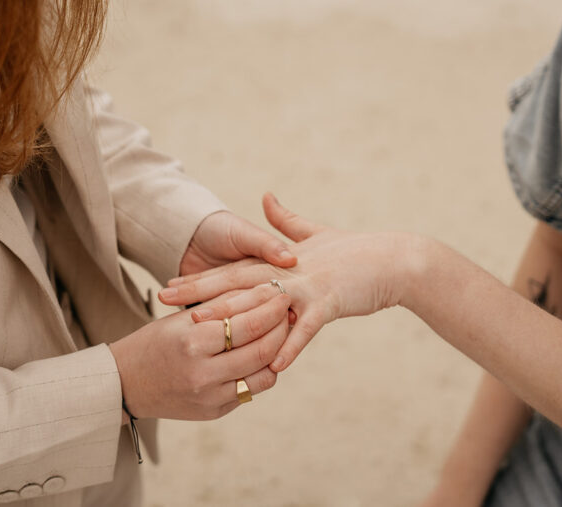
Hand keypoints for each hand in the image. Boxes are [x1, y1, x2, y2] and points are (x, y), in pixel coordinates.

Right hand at [109, 288, 290, 419]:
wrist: (127, 383)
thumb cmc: (156, 342)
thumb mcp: (184, 317)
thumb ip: (224, 306)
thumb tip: (265, 291)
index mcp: (194, 342)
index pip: (249, 324)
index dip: (271, 307)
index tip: (281, 292)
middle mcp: (204, 373)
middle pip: (263, 350)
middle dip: (281, 326)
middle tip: (287, 310)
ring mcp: (211, 398)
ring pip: (264, 375)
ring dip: (278, 352)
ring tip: (278, 332)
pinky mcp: (215, 412)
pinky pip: (251, 391)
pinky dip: (261, 371)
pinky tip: (261, 354)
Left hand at [160, 193, 427, 372]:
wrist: (396, 260)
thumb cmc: (358, 252)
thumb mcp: (317, 234)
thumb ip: (287, 221)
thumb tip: (267, 195)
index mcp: (282, 260)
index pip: (233, 270)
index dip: (200, 278)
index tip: (168, 286)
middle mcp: (289, 270)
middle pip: (237, 282)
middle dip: (200, 293)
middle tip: (165, 301)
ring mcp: (309, 285)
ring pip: (264, 302)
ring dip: (233, 317)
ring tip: (204, 330)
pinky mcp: (331, 301)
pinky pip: (307, 327)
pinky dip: (291, 344)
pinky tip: (274, 365)